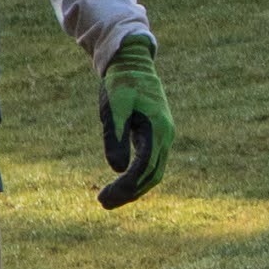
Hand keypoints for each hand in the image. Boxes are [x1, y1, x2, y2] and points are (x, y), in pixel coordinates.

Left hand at [95, 30, 166, 209]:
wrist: (133, 65)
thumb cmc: (121, 85)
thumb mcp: (114, 110)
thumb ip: (115, 137)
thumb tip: (117, 169)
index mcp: (158, 130)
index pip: (145, 168)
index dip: (125, 186)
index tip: (103, 197)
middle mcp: (165, 136)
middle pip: (152, 175)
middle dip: (129, 192)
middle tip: (102, 203)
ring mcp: (163, 136)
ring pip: (153, 171)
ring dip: (133, 188)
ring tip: (107, 199)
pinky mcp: (155, 135)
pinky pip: (151, 163)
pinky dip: (136, 177)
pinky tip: (119, 182)